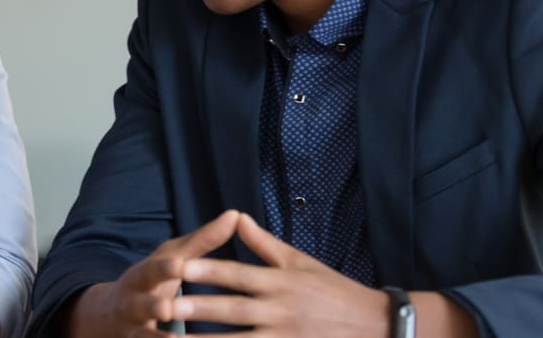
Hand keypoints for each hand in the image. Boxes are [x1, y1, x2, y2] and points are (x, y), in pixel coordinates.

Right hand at [66, 209, 239, 337]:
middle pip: (141, 305)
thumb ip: (202, 241)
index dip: (165, 269)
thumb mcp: (171, 259)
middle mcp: (132, 303)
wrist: (109, 315)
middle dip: (153, 307)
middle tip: (166, 309)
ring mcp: (131, 329)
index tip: (179, 266)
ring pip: (142, 337)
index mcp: (142, 276)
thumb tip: (235, 215)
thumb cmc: (153, 280)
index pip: (152, 270)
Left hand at [173, 212, 388, 336]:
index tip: (180, 267)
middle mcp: (281, 311)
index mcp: (281, 282)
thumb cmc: (334, 290)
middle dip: (199, 309)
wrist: (376, 326)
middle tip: (166, 307)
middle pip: (234, 310)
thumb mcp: (300, 262)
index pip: (239, 275)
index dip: (209, 271)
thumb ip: (264, 244)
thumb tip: (236, 216)